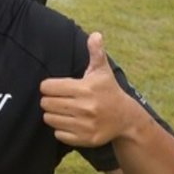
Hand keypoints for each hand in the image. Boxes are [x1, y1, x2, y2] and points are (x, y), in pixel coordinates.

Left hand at [40, 32, 144, 147]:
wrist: (126, 118)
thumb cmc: (108, 91)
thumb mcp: (102, 71)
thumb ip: (96, 52)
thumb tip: (96, 34)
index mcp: (85, 89)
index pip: (47, 87)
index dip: (48, 86)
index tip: (56, 87)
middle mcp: (85, 107)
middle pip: (46, 103)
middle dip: (50, 100)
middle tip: (60, 99)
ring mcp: (86, 125)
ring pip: (50, 119)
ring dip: (53, 114)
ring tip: (65, 110)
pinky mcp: (86, 139)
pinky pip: (58, 134)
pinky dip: (61, 129)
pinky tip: (71, 122)